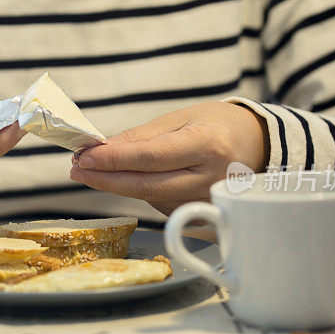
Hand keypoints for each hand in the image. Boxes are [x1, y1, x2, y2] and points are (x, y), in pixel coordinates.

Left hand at [69, 101, 268, 214]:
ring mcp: (208, 201)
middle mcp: (211, 177)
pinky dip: (139, 192)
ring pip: (151, 199)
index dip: (113, 160)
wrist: (258, 145)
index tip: (84, 156)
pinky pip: (161, 205)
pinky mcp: (203, 216)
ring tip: (93, 169)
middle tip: (76, 169)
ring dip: (117, 185)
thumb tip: (100, 150)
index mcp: (208, 145)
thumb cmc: (217, 124)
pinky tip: (128, 179)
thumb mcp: (181, 118)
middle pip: (147, 186)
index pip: (150, 158)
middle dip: (106, 179)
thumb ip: (141, 136)